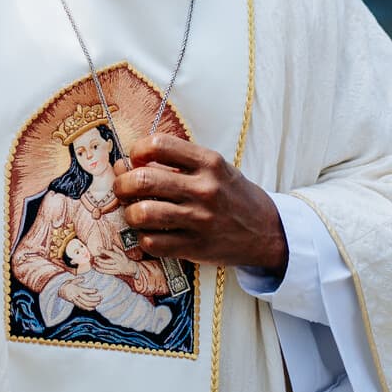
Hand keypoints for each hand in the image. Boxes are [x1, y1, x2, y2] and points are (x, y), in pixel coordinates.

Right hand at [62, 279, 102, 310]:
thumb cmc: (65, 285)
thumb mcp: (70, 280)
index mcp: (76, 289)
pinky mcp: (75, 304)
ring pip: (86, 304)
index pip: (85, 291)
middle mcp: (77, 296)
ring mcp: (76, 300)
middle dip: (95, 299)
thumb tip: (84, 278)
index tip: (97, 290)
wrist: (58, 292)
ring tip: (99, 302)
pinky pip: (83, 307)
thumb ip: (77, 279)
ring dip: (93, 304)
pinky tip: (93, 308)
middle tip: (101, 297)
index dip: (92, 291)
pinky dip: (88, 308)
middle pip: (88, 299)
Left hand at [91, 246, 137, 277]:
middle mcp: (117, 263)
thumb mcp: (123, 254)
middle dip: (100, 260)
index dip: (104, 251)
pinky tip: (96, 268)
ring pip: (106, 267)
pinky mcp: (114, 272)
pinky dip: (101, 270)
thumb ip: (117, 249)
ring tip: (94, 262)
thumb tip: (113, 245)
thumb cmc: (126, 260)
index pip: (111, 254)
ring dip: (99, 265)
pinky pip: (107, 272)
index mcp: (119, 257)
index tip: (98, 248)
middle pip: (108, 262)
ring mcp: (116, 268)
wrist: (132, 268)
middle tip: (95, 257)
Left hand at [114, 135, 286, 272]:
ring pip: (143, 213)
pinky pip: (153, 242)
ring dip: (130, 213)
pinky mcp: (196, 247)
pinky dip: (144, 239)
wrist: (268, 232)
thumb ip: (176, 162)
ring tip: (135, 213)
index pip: (159, 145)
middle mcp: (204, 189)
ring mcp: (200, 220)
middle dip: (122, 184)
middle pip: (143, 180)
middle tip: (123, 188)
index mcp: (208, 163)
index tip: (135, 159)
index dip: (137, 150)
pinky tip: (150, 234)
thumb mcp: (214, 168)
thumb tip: (125, 164)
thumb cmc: (232, 195)